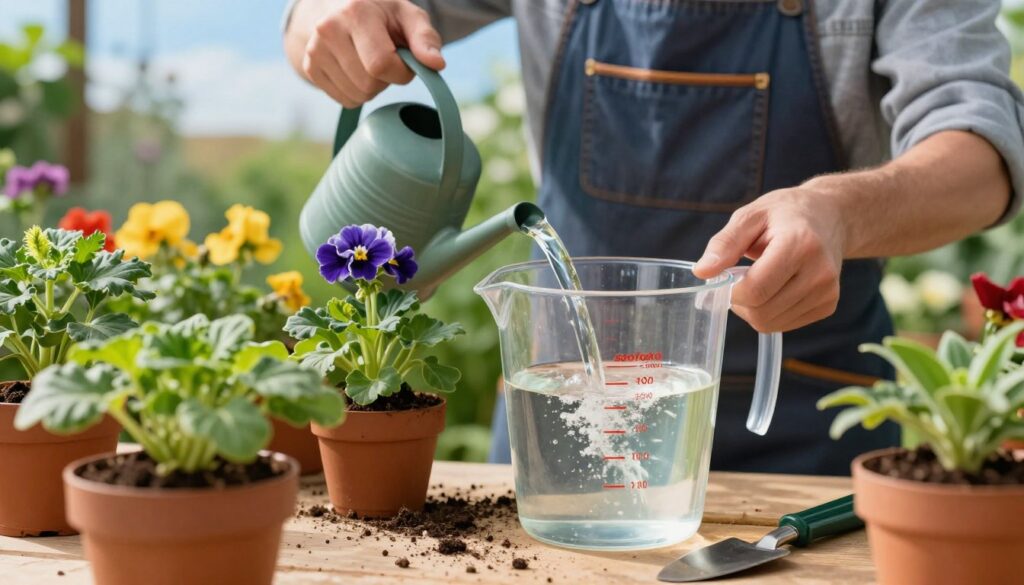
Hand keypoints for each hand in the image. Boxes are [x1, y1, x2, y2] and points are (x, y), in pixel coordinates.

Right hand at [302, 0, 444, 106]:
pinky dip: (357, 92)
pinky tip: (356, 69)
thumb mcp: (409, 17)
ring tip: (370, 62)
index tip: (406, 62)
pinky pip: (344, 100)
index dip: (401, 72)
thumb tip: (436, 64)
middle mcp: (328, 29)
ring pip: (357, 95)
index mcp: (356, 12)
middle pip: (368, 84)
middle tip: (386, 58)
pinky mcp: (310, 66)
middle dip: (386, 79)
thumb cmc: (383, 14)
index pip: (380, 64)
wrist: (341, 6)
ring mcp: (315, 49)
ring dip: (372, 87)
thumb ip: (425, 39)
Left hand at [692, 187, 846, 332]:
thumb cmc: (784, 214)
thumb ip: (724, 244)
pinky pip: (784, 324)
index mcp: (800, 245)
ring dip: (753, 308)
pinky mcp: (829, 305)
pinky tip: (775, 288)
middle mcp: (820, 272)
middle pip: (761, 312)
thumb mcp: (750, 217)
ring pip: (771, 323)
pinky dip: (770, 312)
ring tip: (759, 280)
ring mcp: (827, 292)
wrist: (829, 216)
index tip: (725, 276)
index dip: (730, 291)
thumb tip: (701, 272)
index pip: (755, 289)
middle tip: (740, 278)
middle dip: (740, 301)